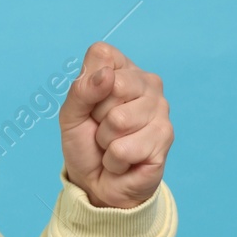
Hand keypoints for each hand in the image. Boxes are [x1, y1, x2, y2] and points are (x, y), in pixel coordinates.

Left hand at [57, 41, 172, 208]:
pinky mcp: (165, 137)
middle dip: (97, 115)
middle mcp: (148, 84)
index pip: (102, 54)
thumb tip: (107, 75)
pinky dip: (114, 160)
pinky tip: (124, 160)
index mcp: (123, 70)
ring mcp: (161, 110)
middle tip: (101, 127)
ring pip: (119, 120)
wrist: (97, 183)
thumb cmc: (85, 144)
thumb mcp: (70, 115)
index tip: (89, 104)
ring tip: (112, 144)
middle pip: (114, 85)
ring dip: (106, 141)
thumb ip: (82, 90)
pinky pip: (124, 148)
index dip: (87, 84)